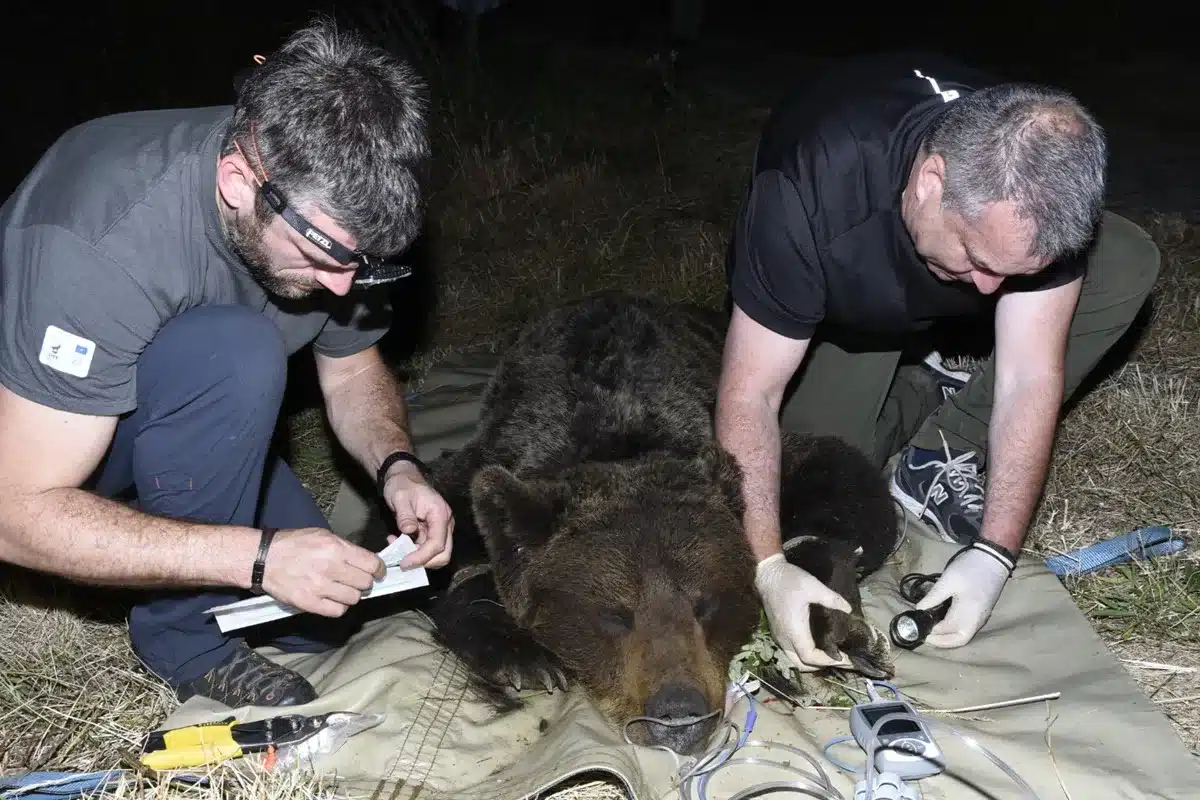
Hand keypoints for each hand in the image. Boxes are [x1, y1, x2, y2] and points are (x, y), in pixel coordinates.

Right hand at [261, 527, 386, 616]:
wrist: (264, 558)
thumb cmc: (294, 544)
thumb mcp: (323, 535)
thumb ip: (345, 548)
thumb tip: (365, 561)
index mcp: (336, 549)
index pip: (372, 564)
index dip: (378, 570)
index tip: (377, 572)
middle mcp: (331, 568)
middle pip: (365, 583)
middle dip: (364, 582)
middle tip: (356, 580)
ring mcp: (320, 587)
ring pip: (354, 599)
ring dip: (351, 595)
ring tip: (342, 589)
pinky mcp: (309, 603)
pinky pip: (337, 611)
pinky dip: (339, 607)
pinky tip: (333, 599)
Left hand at [383, 463, 453, 568]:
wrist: (403, 478)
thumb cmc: (402, 485)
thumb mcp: (400, 497)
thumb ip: (405, 515)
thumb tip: (408, 531)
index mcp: (440, 514)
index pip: (438, 543)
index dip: (422, 557)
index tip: (404, 563)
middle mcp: (445, 524)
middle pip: (443, 554)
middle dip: (424, 562)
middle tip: (402, 562)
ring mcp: (439, 529)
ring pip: (436, 555)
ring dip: (417, 558)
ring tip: (397, 549)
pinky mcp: (431, 533)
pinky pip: (426, 549)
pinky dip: (413, 552)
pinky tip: (397, 542)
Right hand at [754, 552, 853, 671]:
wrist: (767, 575)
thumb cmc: (789, 581)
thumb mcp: (813, 586)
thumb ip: (831, 599)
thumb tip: (849, 609)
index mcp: (794, 631)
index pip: (810, 658)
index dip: (828, 662)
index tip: (845, 659)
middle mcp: (785, 638)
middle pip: (802, 665)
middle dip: (821, 666)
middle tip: (840, 660)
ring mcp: (779, 637)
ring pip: (795, 660)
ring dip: (812, 663)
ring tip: (830, 655)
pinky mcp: (778, 633)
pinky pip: (791, 653)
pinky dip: (805, 656)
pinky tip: (817, 646)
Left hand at [915, 542, 1014, 647]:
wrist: (993, 558)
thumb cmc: (970, 568)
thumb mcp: (948, 581)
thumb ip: (933, 597)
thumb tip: (918, 609)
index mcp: (968, 614)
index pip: (947, 631)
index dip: (931, 633)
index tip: (917, 628)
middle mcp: (977, 620)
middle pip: (958, 640)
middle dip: (941, 641)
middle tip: (925, 634)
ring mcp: (981, 617)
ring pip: (963, 635)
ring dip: (947, 636)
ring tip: (931, 629)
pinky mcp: (982, 612)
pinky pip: (968, 627)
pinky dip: (954, 630)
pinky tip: (943, 621)